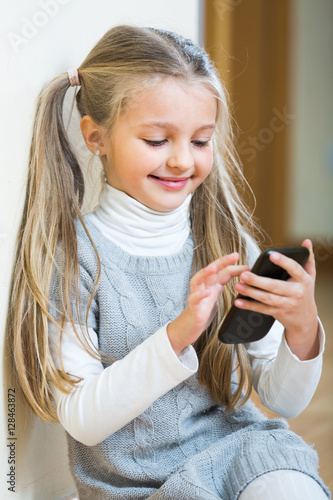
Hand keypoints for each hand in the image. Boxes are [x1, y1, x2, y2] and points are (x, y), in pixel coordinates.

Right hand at [167, 253, 249, 354]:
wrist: (193, 325)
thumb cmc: (205, 308)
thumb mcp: (217, 293)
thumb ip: (224, 283)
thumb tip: (244, 277)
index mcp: (212, 283)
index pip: (224, 271)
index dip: (236, 268)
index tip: (249, 267)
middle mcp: (204, 285)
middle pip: (211, 269)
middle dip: (222, 261)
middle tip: (235, 255)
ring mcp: (197, 294)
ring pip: (198, 279)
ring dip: (205, 272)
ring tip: (214, 268)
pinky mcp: (193, 306)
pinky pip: (194, 298)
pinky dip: (200, 294)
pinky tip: (208, 292)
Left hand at [234, 239, 318, 359]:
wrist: (305, 318)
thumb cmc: (304, 291)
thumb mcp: (310, 275)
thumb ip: (308, 257)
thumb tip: (306, 241)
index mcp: (304, 280)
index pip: (295, 269)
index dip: (284, 262)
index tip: (272, 255)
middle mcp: (296, 293)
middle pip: (275, 286)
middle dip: (258, 281)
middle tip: (243, 274)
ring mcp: (287, 305)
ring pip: (267, 298)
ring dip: (251, 292)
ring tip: (238, 285)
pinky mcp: (278, 313)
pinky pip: (262, 309)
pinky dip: (250, 306)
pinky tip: (238, 301)